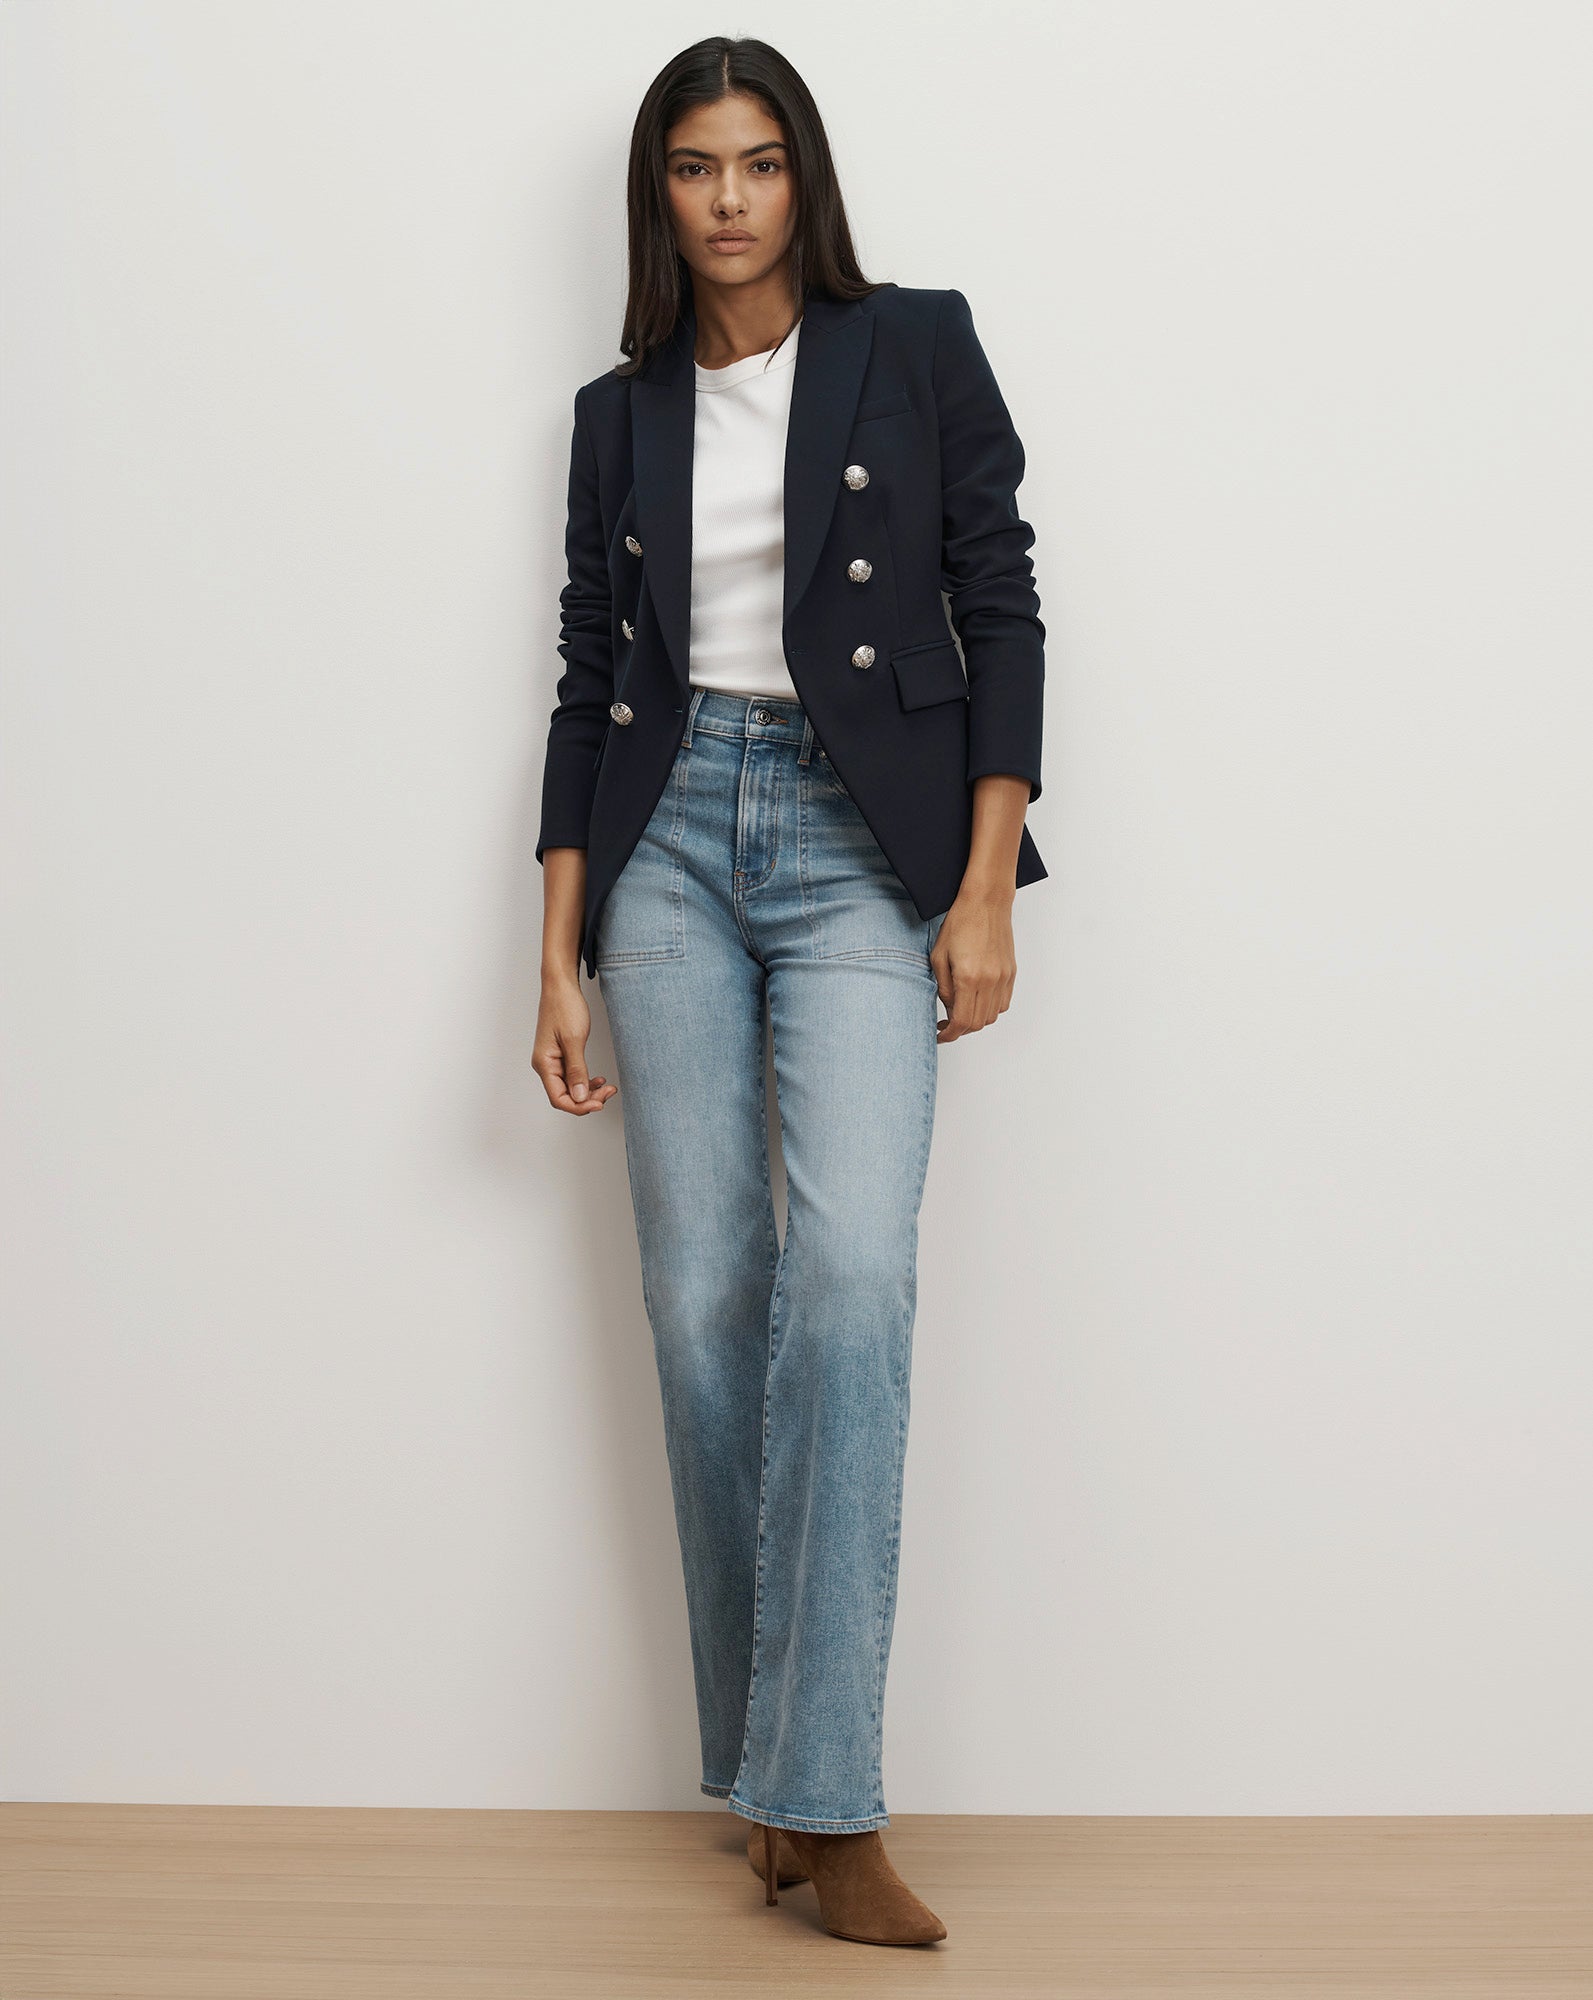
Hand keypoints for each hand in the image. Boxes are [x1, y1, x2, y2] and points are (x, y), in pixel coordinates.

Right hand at [533, 976, 618, 1113]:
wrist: (561, 985)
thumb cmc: (564, 1007)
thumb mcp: (574, 1040)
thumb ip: (576, 1071)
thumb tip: (579, 1097)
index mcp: (544, 1064)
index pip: (559, 1098)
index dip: (579, 1106)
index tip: (599, 1103)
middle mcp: (546, 1065)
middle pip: (565, 1096)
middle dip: (587, 1099)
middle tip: (609, 1092)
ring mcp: (553, 1060)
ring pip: (570, 1087)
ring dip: (588, 1091)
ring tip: (607, 1087)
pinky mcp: (560, 1054)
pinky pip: (572, 1076)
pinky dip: (585, 1080)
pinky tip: (598, 1079)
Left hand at [930, 890, 1016, 1042]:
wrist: (986, 902)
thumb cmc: (960, 923)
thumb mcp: (938, 956)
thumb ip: (943, 987)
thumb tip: (949, 1010)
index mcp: (968, 977)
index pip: (962, 1021)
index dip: (950, 1034)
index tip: (941, 1035)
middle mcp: (989, 981)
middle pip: (978, 1023)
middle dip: (961, 1029)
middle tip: (946, 1024)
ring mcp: (1003, 977)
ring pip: (992, 1016)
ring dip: (976, 1020)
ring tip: (961, 1010)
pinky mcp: (1011, 972)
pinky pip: (1003, 1003)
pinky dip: (990, 1009)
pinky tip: (977, 999)